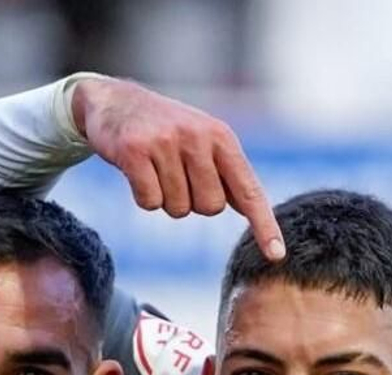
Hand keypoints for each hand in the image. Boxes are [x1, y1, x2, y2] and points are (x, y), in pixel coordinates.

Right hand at [71, 78, 283, 261]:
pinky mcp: (135, 151)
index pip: (248, 190)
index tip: (277, 255)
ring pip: (177, 209)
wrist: (114, 101)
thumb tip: (250, 209)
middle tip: (175, 174)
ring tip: (155, 168)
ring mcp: (166, 143)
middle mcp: (198, 137)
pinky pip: (149, 202)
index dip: (263, 225)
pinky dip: (143, 197)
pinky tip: (137, 171)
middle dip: (192, 202)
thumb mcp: (202, 141)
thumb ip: (225, 172)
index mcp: (221, 137)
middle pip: (209, 208)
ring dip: (165, 198)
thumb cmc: (164, 129)